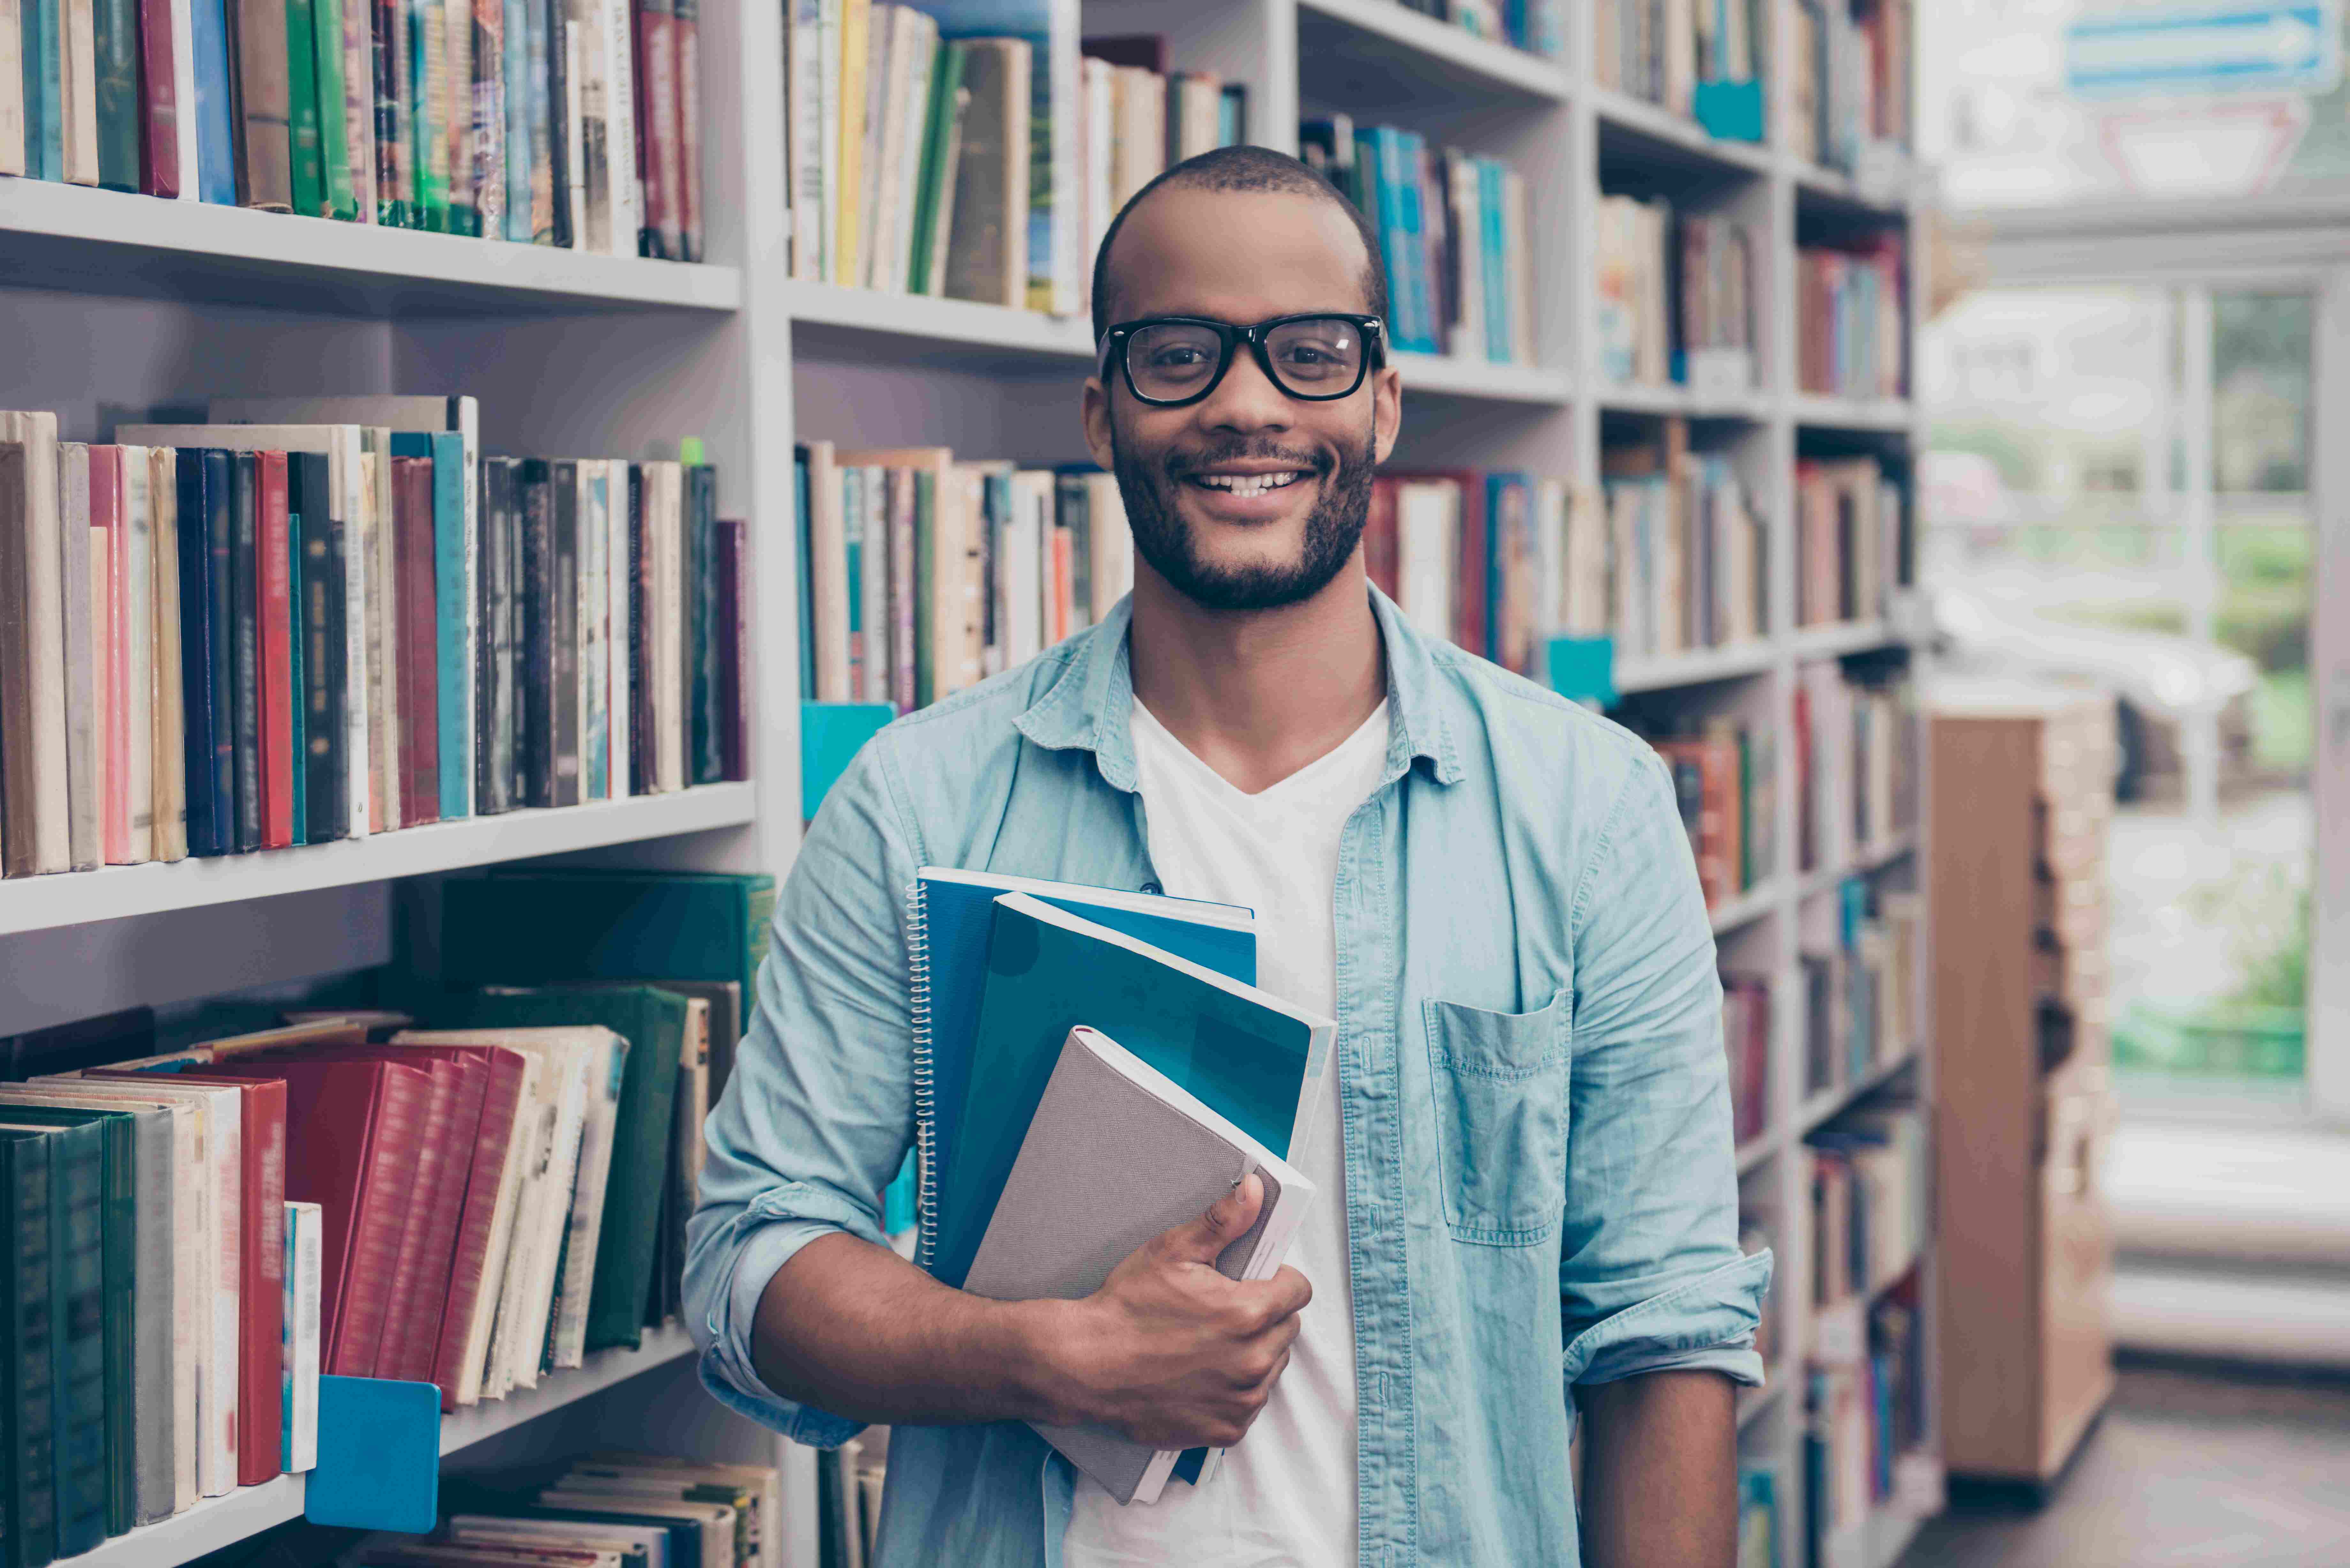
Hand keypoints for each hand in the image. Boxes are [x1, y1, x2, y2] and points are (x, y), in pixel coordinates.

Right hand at [1029, 1173, 1310, 1448]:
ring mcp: (1242, 1400)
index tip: (1253, 1281)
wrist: (1087, 1366)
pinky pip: (1250, 1402)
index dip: (1276, 1279)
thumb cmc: (1126, 1308)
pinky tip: (1201, 1374)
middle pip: (1288, 1328)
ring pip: (1271, 1365)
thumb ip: (1222, 1221)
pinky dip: (1234, 1389)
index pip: (1299, 1290)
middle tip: (1221, 1310)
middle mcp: (1254, 1361)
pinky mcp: (1227, 1429)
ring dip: (1252, 1352)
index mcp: (1248, 1313)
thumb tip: (1255, 1190)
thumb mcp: (1172, 1252)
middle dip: (1264, 1315)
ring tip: (1208, 1343)